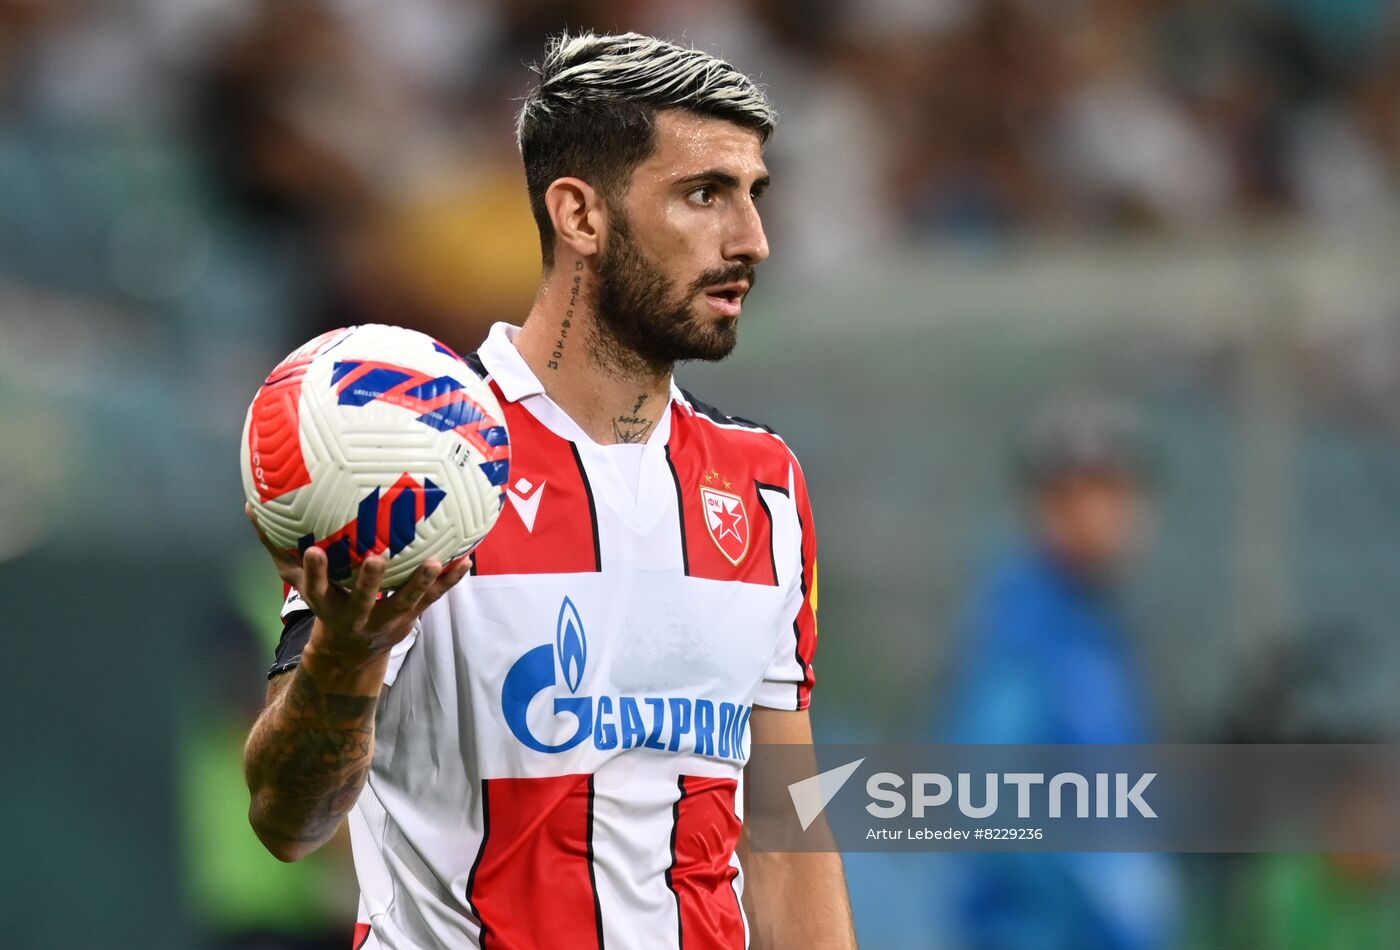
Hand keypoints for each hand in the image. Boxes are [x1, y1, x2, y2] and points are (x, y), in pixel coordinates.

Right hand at [246, 504, 470, 668]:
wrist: (349, 655)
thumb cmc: (324, 602)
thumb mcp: (296, 580)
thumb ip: (276, 546)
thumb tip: (249, 506)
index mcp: (326, 604)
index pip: (315, 588)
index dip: (315, 572)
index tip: (315, 550)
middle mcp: (355, 615)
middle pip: (362, 600)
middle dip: (368, 581)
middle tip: (377, 558)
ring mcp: (386, 620)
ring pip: (404, 602)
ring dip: (420, 583)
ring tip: (435, 561)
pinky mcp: (410, 618)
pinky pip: (433, 599)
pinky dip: (449, 581)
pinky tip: (466, 560)